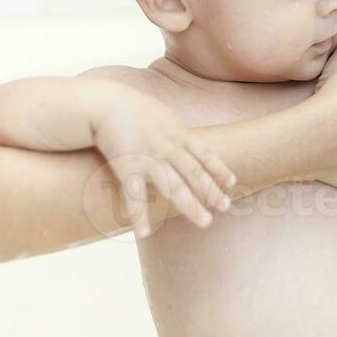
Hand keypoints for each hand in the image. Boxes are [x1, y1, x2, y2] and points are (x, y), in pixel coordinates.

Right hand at [82, 80, 236, 238]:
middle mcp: (168, 147)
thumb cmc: (132, 107)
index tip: (231, 182)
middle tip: (226, 207)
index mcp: (178, 133)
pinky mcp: (127, 168)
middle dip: (211, 191)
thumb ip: (174, 130)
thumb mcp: (162, 115)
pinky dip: (139, 215)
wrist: (105, 104)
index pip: (205, 154)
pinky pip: (135, 196)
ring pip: (174, 187)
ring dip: (191, 206)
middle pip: (195, 173)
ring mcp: (149, 159)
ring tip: (206, 223)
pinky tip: (145, 232)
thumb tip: (185, 141)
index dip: (219, 169)